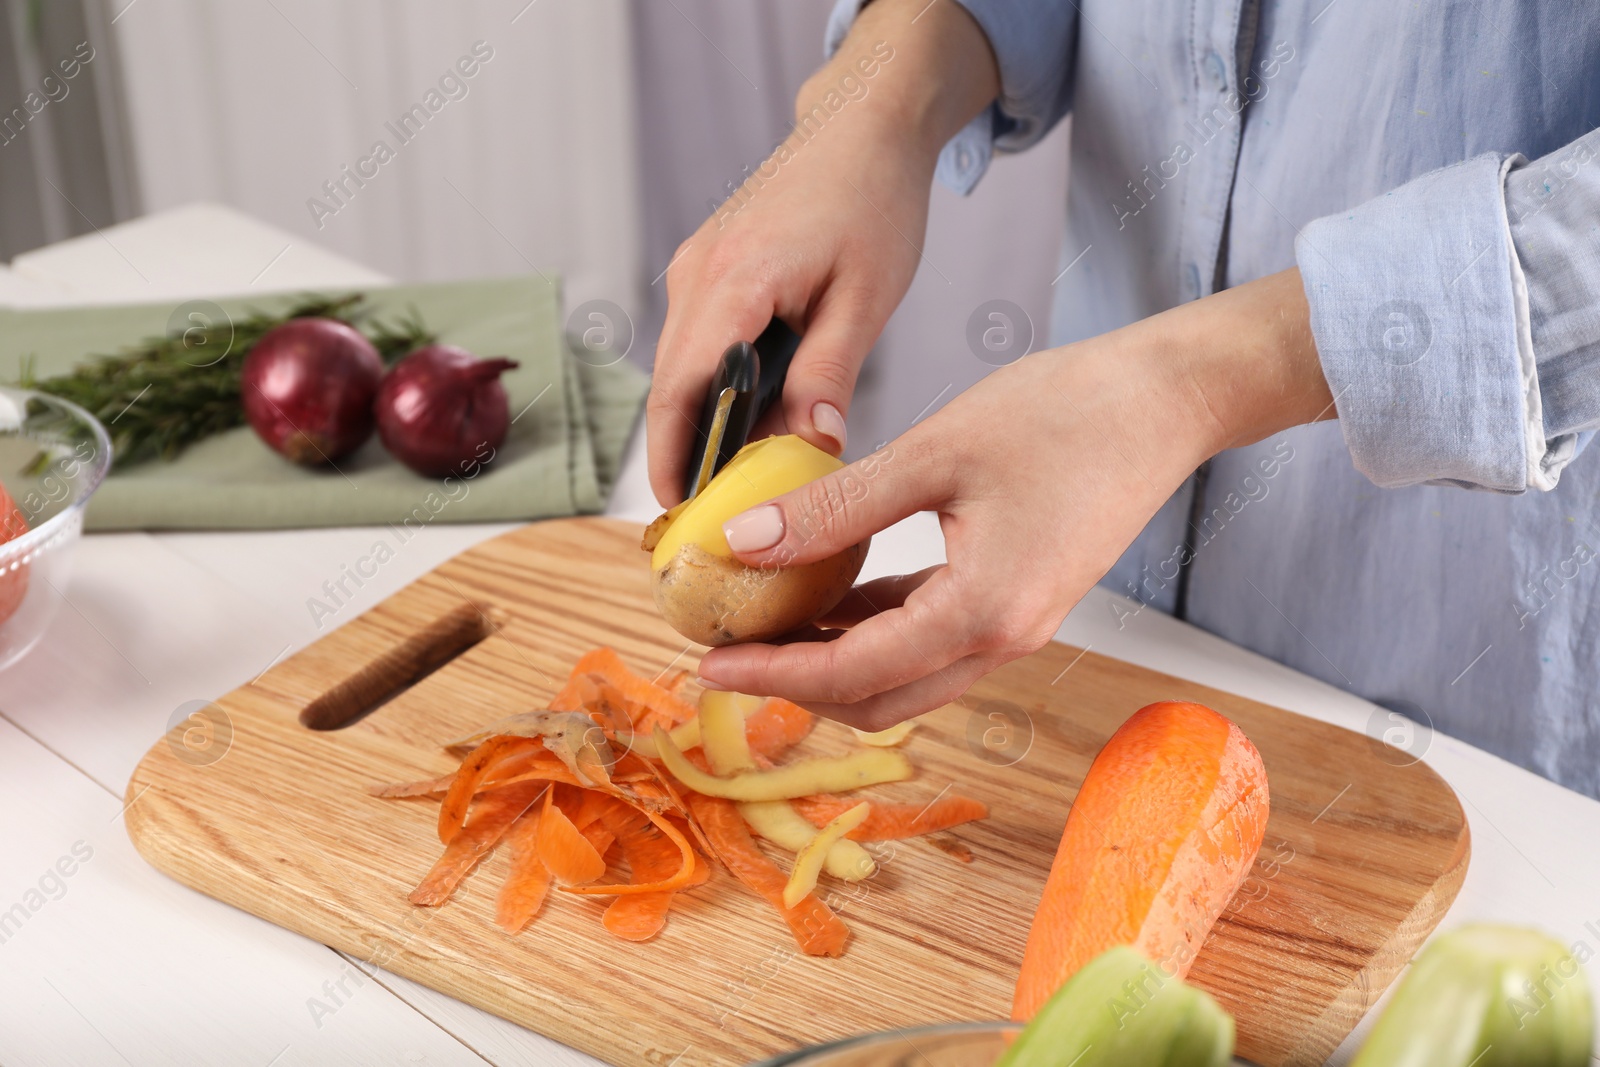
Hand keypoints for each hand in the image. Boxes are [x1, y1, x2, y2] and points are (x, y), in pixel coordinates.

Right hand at [645, 0, 997, 505]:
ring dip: (696, 419)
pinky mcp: (708, 265)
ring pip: (678, 364)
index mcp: (735, 281)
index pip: (681, 388)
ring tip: (730, 478)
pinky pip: (695, 339)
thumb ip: (830, 375)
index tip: (681, 508)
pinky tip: (745, 418)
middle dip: (680, 451)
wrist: (864, 126)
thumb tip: (812, 448)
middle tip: (706, 514)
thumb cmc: (873, 201)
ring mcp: (696, 266)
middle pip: (667, 384)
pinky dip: (709, 384)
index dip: (674, 455)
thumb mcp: (865, 299)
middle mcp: (699, 272)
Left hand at [696, 269, 1334, 728]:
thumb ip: (835, 507)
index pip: (851, 672)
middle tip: (727, 650)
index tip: (708, 660)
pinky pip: (932, 640)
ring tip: (766, 624)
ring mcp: (1015, 628)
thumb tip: (743, 541)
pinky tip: (832, 593)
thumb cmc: (1067, 414)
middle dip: (795, 684)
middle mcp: (1002, 640)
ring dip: (834, 662)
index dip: (771, 673)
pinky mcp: (1019, 603)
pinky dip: (875, 631)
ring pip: (904, 678)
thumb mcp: (933, 452)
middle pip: (877, 699)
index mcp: (981, 613)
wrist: (1164, 403)